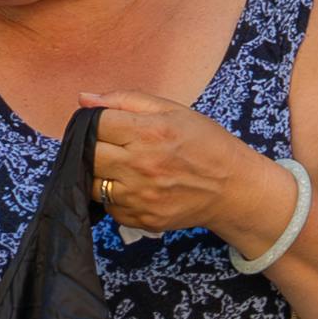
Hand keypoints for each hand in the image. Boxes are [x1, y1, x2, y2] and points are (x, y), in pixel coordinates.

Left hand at [81, 94, 287, 248]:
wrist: (233, 188)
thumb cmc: (204, 143)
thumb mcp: (172, 110)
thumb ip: (126, 100)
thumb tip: (84, 99)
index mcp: (149, 132)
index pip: (96, 124)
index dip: (94, 122)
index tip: (105, 125)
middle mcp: (141, 166)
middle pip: (87, 156)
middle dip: (92, 148)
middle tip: (109, 146)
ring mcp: (141, 197)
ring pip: (93, 185)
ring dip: (100, 174)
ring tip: (120, 166)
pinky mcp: (142, 220)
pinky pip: (110, 207)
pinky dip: (114, 197)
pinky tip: (133, 186)